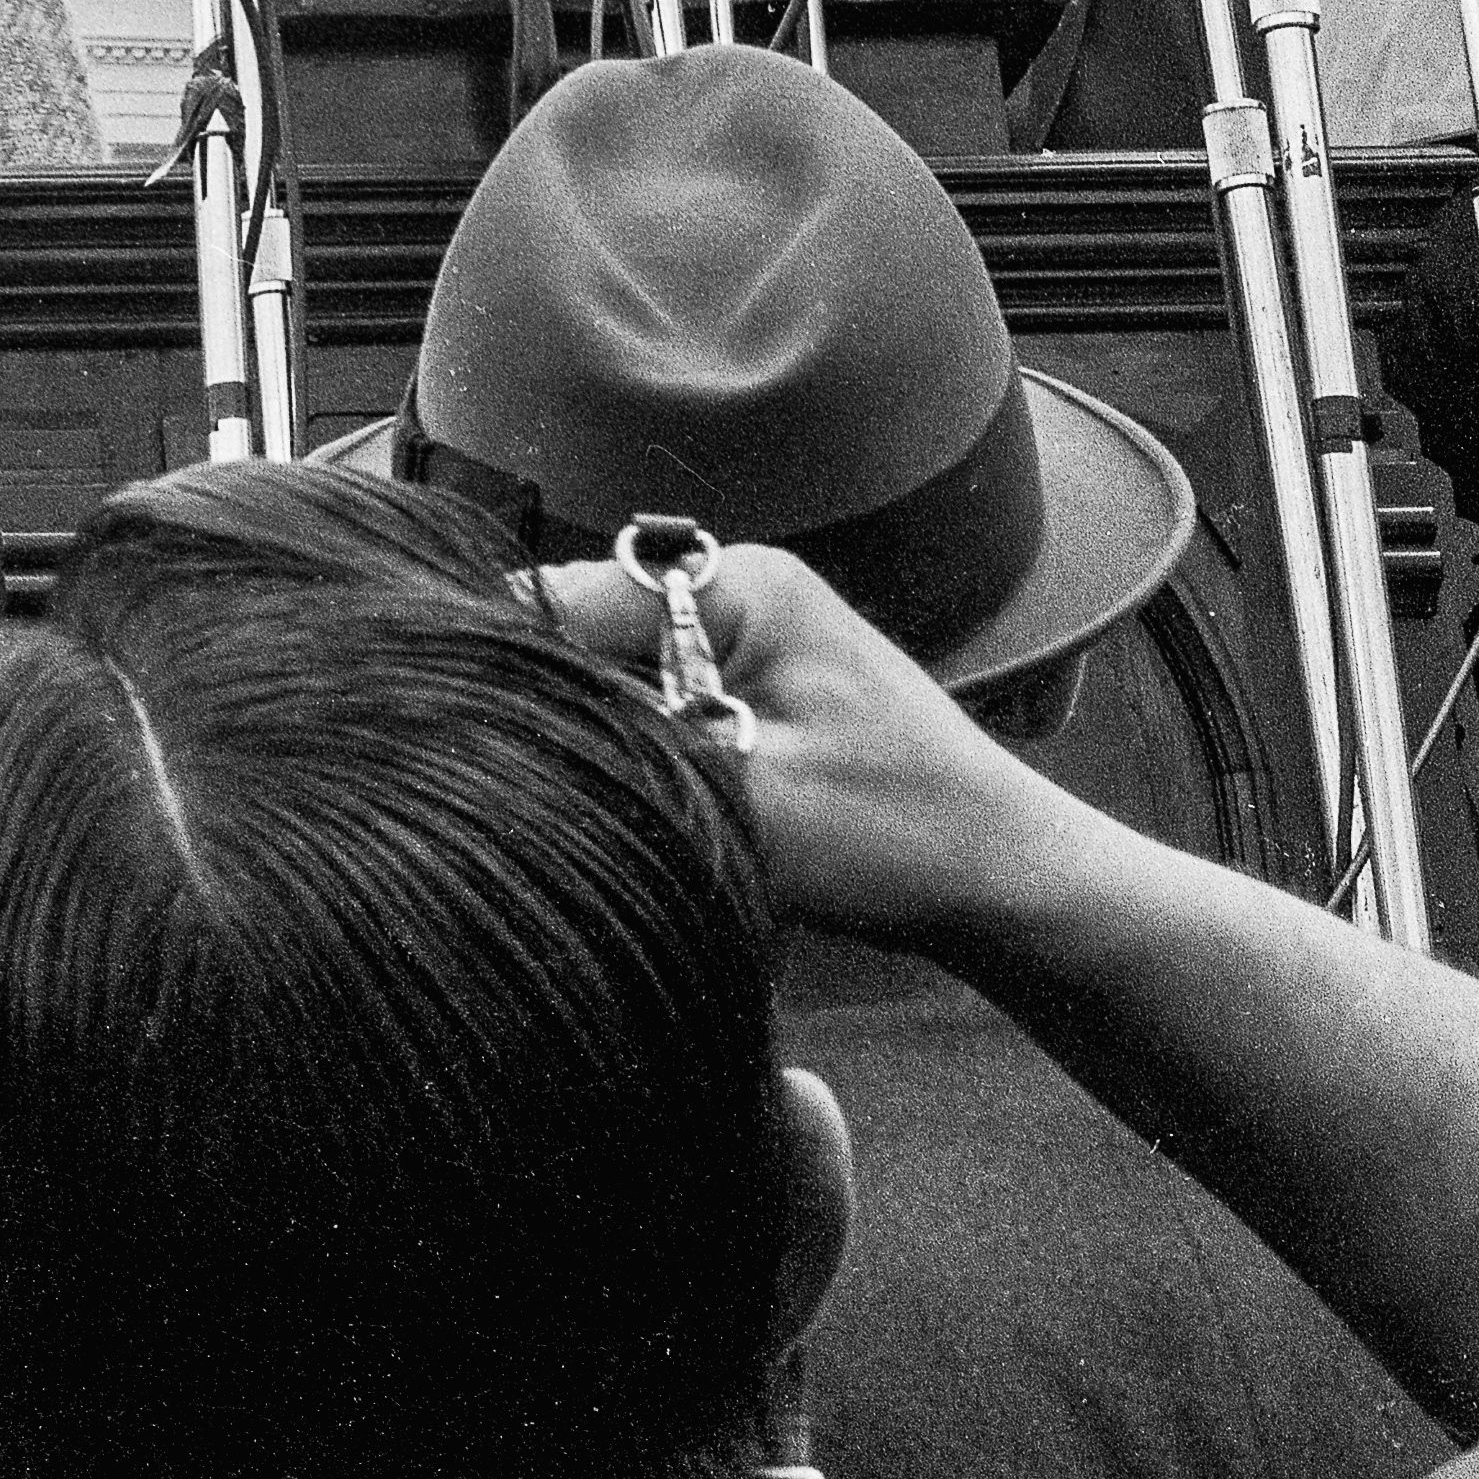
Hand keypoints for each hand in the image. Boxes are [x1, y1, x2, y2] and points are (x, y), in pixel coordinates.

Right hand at [532, 538, 1073, 950]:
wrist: (1016, 893)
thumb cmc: (905, 839)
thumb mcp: (749, 801)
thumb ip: (626, 755)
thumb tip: (498, 734)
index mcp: (735, 586)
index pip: (565, 603)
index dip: (508, 670)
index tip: (461, 740)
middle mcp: (731, 595)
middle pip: (580, 643)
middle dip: (558, 718)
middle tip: (531, 794)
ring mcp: (740, 647)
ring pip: (610, 689)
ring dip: (599, 753)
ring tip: (595, 814)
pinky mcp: (745, 702)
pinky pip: (650, 720)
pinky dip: (639, 772)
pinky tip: (645, 822)